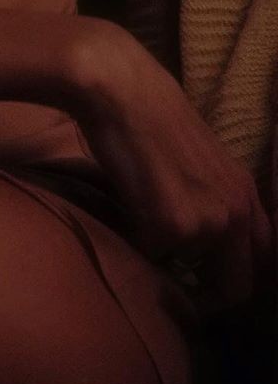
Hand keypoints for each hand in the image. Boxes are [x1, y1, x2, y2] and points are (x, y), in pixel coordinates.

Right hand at [69, 21, 274, 317]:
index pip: (264, 259)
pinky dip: (136, 243)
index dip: (239, 276)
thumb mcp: (199, 159)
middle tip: (184, 287)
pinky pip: (150, 257)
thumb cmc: (147, 112)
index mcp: (245, 193)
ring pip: (188, 275)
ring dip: (168, 263)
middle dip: (210, 296)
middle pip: (237, 288)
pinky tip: (125, 211)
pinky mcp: (168, 227)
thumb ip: (210, 197)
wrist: (119, 88)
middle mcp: (234, 212)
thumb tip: (200, 236)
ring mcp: (205, 223)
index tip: (212, 280)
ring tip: (146, 233)